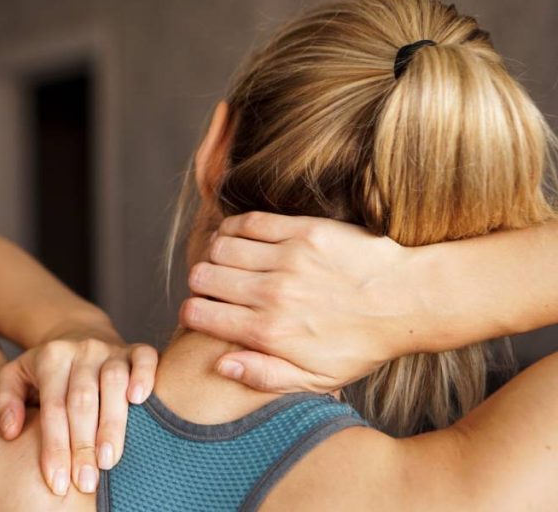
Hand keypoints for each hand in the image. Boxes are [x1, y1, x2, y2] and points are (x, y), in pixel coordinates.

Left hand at [0, 327, 156, 495]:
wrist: (77, 334)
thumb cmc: (45, 370)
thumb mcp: (14, 377)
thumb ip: (4, 401)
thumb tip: (10, 431)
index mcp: (50, 358)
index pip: (53, 407)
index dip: (55, 446)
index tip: (58, 482)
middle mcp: (81, 350)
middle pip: (82, 400)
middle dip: (83, 445)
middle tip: (85, 481)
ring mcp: (110, 349)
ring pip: (113, 382)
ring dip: (112, 424)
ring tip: (108, 460)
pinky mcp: (135, 349)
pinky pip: (145, 358)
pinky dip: (145, 377)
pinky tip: (140, 400)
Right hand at [181, 212, 422, 392]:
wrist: (409, 301)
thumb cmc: (361, 345)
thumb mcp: (316, 380)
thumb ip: (264, 376)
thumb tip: (220, 365)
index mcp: (269, 333)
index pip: (199, 314)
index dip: (192, 313)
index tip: (202, 312)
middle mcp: (272, 295)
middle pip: (202, 277)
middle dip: (200, 283)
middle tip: (213, 286)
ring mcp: (288, 260)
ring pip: (220, 247)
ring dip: (216, 254)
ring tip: (227, 262)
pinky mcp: (304, 231)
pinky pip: (248, 222)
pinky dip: (234, 228)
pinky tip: (239, 237)